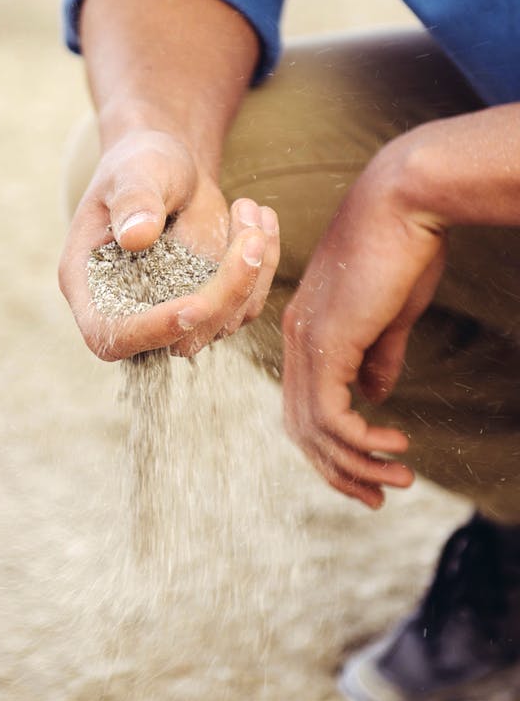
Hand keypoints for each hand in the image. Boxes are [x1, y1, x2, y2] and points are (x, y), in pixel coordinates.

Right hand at [59, 128, 279, 359]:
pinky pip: (246, 305)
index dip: (149, 331)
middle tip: (251, 235)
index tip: (194, 306)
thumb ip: (133, 201)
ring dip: (251, 273)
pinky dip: (263, 266)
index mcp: (89, 285)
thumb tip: (138, 236)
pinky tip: (260, 219)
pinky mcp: (210, 305)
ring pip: (221, 325)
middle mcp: (128, 309)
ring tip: (250, 208)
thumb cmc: (139, 165)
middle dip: (223, 294)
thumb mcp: (132, 172)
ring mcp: (172, 312)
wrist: (168, 166)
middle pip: (177, 337)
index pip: (109, 334)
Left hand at [282, 139, 447, 507]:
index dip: (331, 445)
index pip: (304, 404)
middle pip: (300, 427)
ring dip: (356, 463)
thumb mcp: (389, 314)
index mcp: (306, 333)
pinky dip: (360, 440)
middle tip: (376, 498)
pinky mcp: (327, 342)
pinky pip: (331, 413)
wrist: (403, 201)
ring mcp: (306, 342)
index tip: (367, 472)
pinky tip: (395, 444)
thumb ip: (376, 356)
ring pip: (314, 428)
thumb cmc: (401, 249)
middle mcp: (296, 341)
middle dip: (337, 469)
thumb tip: (375, 396)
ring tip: (397, 481)